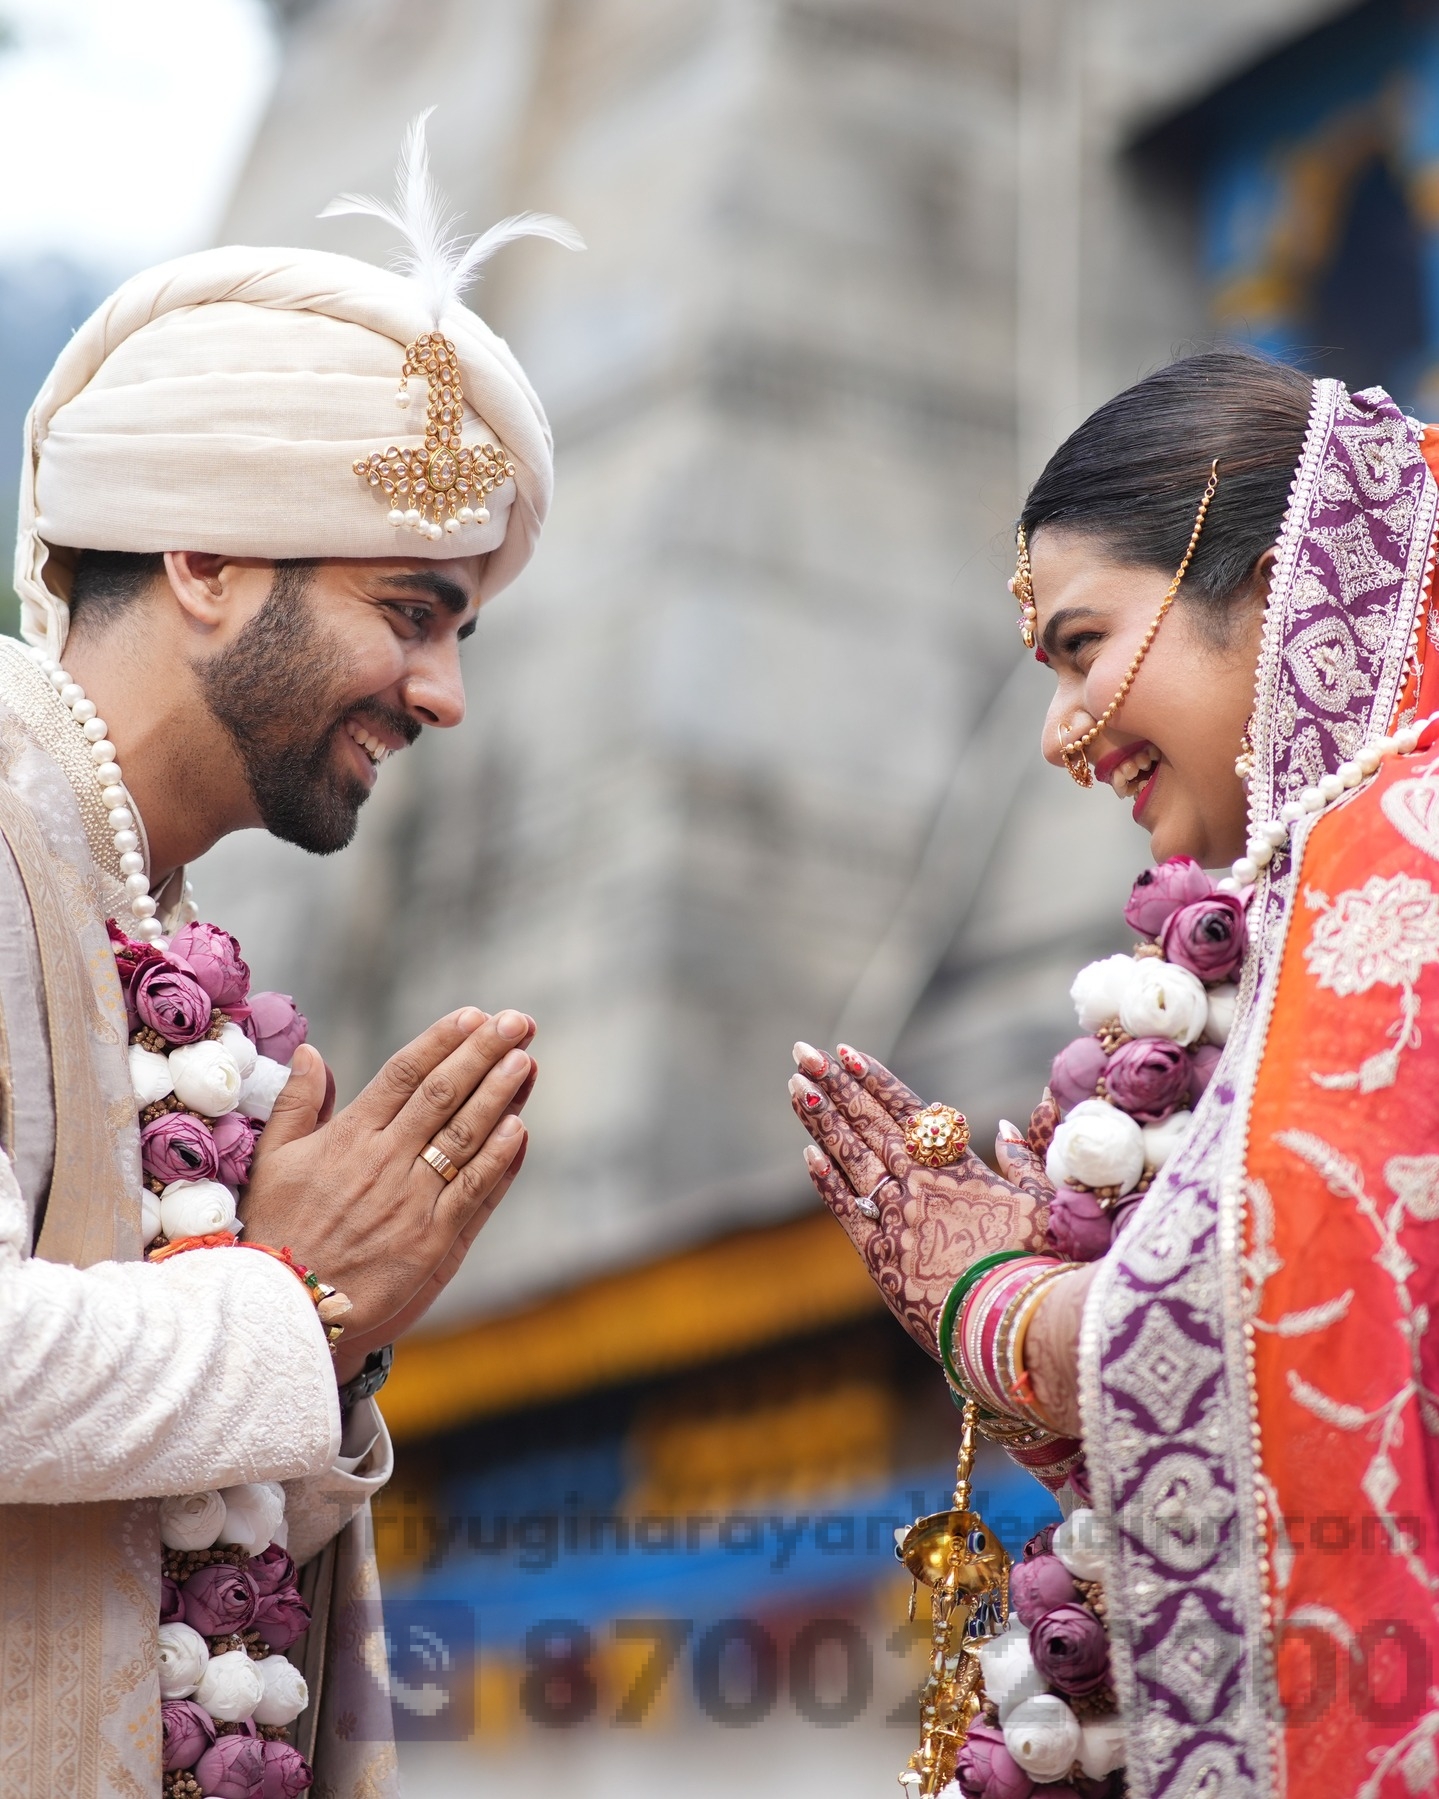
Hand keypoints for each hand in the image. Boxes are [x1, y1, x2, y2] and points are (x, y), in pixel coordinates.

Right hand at [241, 1007, 536, 1380]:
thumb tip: (311, 1051)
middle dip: (482, 1053)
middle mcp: (384, 1161)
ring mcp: (412, 1199)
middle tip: (515, 1022)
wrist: (286, 1308)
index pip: (403, 1074)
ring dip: (499, 1095)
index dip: (441, 1041)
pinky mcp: (432, 1240)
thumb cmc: (278, 1230)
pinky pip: (473, 1190)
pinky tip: (519, 1127)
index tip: (472, 1016)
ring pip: (465, 1136)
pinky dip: (499, 1158)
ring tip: (525, 1060)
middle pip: (442, 1095)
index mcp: (348, 1137)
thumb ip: (297, 1103)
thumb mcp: (274, 1160)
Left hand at [789, 1041, 1055, 1359]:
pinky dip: (826, 1180)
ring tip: (795, 1085)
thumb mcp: (1043, 1203)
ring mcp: (895, 1217)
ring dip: (822, 1120)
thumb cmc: (1038, 1263)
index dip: (874, 1079)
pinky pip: (845, 1209)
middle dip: (835, 1085)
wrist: (1014, 1324)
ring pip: (850, 1158)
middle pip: (869, 1124)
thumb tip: (1002, 1125)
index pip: (907, 1111)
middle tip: (803, 1053)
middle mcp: (919, 1183)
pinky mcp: (879, 1256)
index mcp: (958, 1167)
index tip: (845, 1053)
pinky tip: (806, 1153)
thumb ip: (1022, 1159)